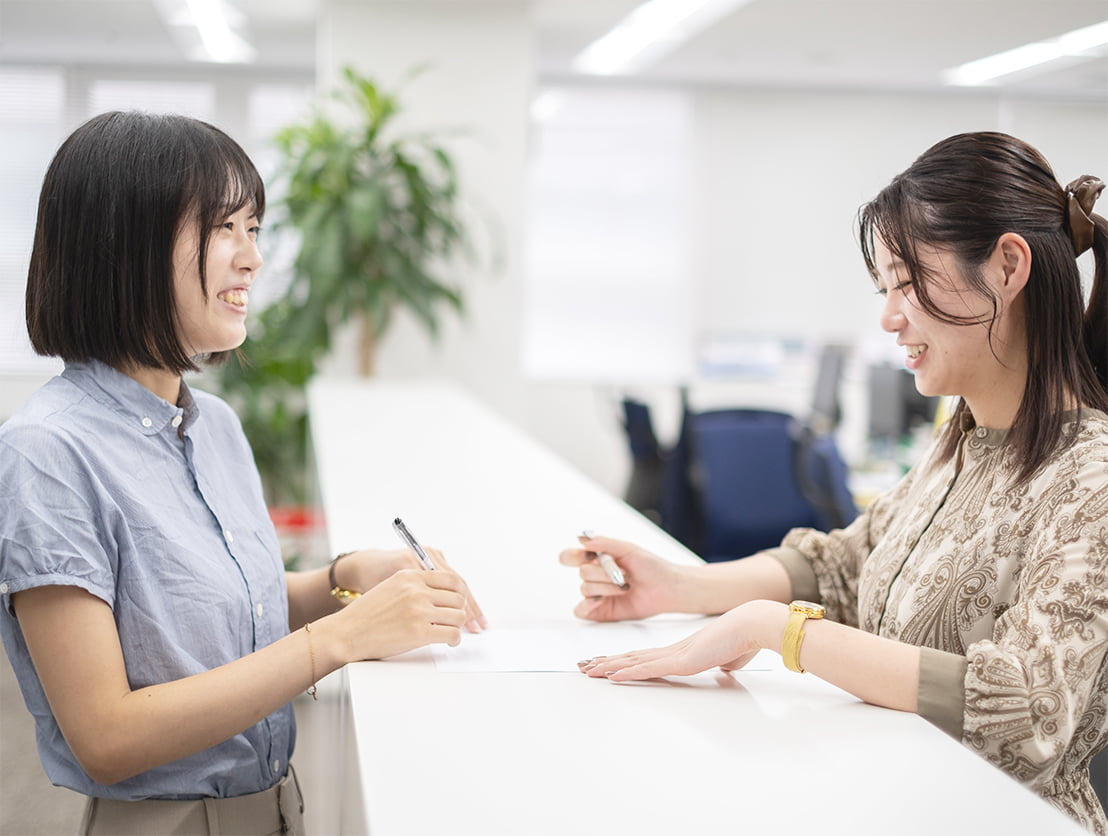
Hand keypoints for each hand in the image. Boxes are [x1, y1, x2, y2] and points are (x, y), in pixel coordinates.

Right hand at [338, 547, 486, 632]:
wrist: (346, 633)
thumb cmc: (367, 614)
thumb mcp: (391, 587)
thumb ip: (416, 586)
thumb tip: (444, 594)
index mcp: (410, 575)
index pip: (451, 579)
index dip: (461, 593)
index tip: (462, 603)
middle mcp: (416, 589)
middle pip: (458, 597)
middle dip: (461, 610)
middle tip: (457, 620)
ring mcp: (418, 610)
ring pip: (458, 615)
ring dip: (458, 625)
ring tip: (452, 631)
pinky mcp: (419, 632)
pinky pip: (451, 634)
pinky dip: (454, 639)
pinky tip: (449, 641)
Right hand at [558, 534, 682, 621]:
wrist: (666, 588)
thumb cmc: (651, 566)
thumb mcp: (629, 548)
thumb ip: (605, 543)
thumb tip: (583, 540)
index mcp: (597, 559)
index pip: (571, 556)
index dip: (573, 556)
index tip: (589, 555)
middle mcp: (595, 576)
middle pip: (582, 572)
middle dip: (604, 573)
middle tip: (623, 574)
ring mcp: (596, 594)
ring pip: (585, 589)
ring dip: (607, 587)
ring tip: (625, 587)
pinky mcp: (600, 611)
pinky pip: (580, 610)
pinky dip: (589, 605)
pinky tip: (603, 600)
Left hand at [578, 601, 772, 679]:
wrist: (750, 626)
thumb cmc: (743, 641)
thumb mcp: (730, 659)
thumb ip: (723, 664)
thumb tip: (725, 667)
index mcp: (681, 652)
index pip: (644, 657)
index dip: (623, 660)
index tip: (606, 662)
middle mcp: (672, 652)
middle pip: (631, 657)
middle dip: (606, 661)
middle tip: (584, 664)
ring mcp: (673, 655)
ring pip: (632, 662)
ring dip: (608, 666)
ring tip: (587, 669)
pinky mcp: (679, 661)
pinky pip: (647, 669)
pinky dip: (626, 672)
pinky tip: (610, 675)